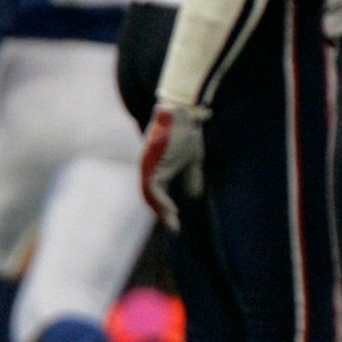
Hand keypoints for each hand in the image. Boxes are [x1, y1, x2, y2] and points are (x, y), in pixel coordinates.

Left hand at [140, 103, 205, 229]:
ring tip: (173, 220)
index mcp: (159, 169)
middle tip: (175, 227)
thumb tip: (193, 197)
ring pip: (149, 194)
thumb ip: (191, 178)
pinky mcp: (150, 162)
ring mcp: (148, 166)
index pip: (159, 193)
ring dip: (161, 209)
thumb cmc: (187, 133)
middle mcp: (149, 169)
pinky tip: (172, 208)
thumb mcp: (193, 160)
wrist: (183, 113)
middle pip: (152, 197)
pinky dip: (161, 199)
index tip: (177, 223)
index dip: (167, 208)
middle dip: (163, 213)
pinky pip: (152, 187)